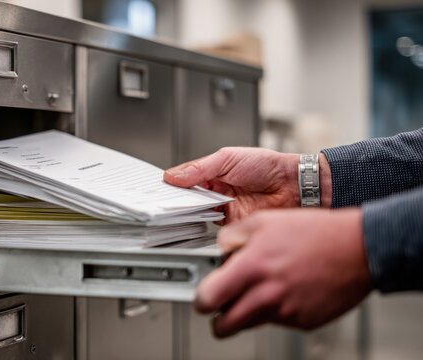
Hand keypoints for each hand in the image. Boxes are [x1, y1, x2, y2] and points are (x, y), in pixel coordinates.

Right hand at [164, 148, 331, 222]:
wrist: (295, 187)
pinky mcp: (231, 225)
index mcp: (213, 173)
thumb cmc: (269, 166)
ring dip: (187, 212)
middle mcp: (216, 192)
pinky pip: (210, 227)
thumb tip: (173, 175)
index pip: (185, 180)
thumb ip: (199, 168)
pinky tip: (194, 220)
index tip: (158, 189)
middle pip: (187, 198)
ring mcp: (223, 209)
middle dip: (176, 200)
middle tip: (164, 201)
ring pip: (196, 213)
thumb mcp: (228, 158)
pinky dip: (201, 224)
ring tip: (177, 209)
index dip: (172, 185)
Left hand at [195, 208, 371, 337]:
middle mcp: (266, 294)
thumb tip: (218, 250)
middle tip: (222, 305)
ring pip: (248, 324)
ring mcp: (285, 312)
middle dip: (218, 317)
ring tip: (258, 289)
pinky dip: (274, 310)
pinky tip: (285, 289)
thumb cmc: (315, 233)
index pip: (207, 298)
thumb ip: (233, 236)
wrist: (359, 248)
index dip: (201, 298)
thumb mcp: (264, 220)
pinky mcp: (302, 322)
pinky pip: (276, 321)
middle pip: (222, 326)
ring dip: (245, 312)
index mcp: (252, 267)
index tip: (203, 296)